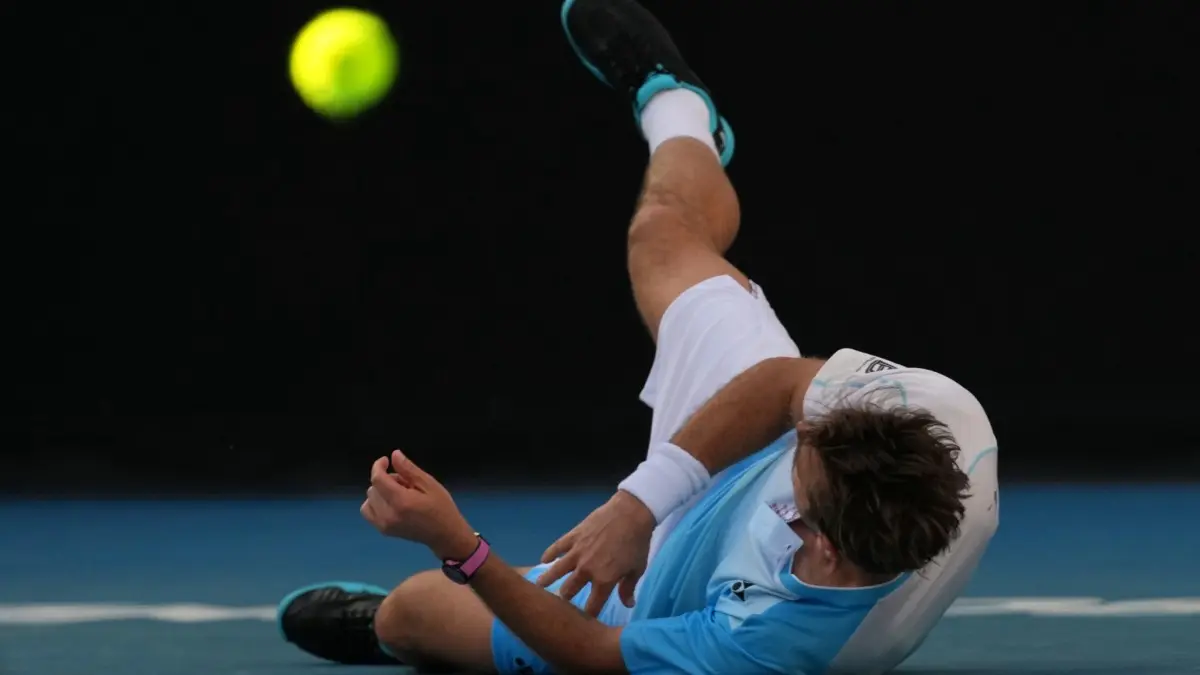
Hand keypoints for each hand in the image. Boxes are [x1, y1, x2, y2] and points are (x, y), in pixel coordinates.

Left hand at [360, 450, 477, 559]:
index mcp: (401, 501)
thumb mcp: (429, 484)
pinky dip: (375, 503)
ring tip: (399, 494)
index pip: (377, 479)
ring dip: (380, 491)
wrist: (445, 535)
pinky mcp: (383, 530)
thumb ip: (409, 469)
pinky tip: (389, 503)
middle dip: (385, 480)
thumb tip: (394, 455)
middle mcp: (388, 514)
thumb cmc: (441, 507)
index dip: (378, 466)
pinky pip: (367, 511)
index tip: (386, 460)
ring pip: (369, 498)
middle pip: (373, 488)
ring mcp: (384, 524)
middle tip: (405, 482)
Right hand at [535, 490, 655, 615]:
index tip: (584, 620)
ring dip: (546, 580)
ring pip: (556, 571)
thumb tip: (629, 604)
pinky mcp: (573, 536)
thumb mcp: (637, 569)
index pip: (592, 606)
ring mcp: (577, 552)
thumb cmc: (637, 542)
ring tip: (538, 587)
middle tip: (560, 601)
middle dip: (564, 599)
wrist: (631, 513)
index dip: (588, 615)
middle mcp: (586, 570)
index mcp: (604, 580)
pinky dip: (549, 554)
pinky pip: (556, 547)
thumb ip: (628, 588)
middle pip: (569, 591)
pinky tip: (543, 560)